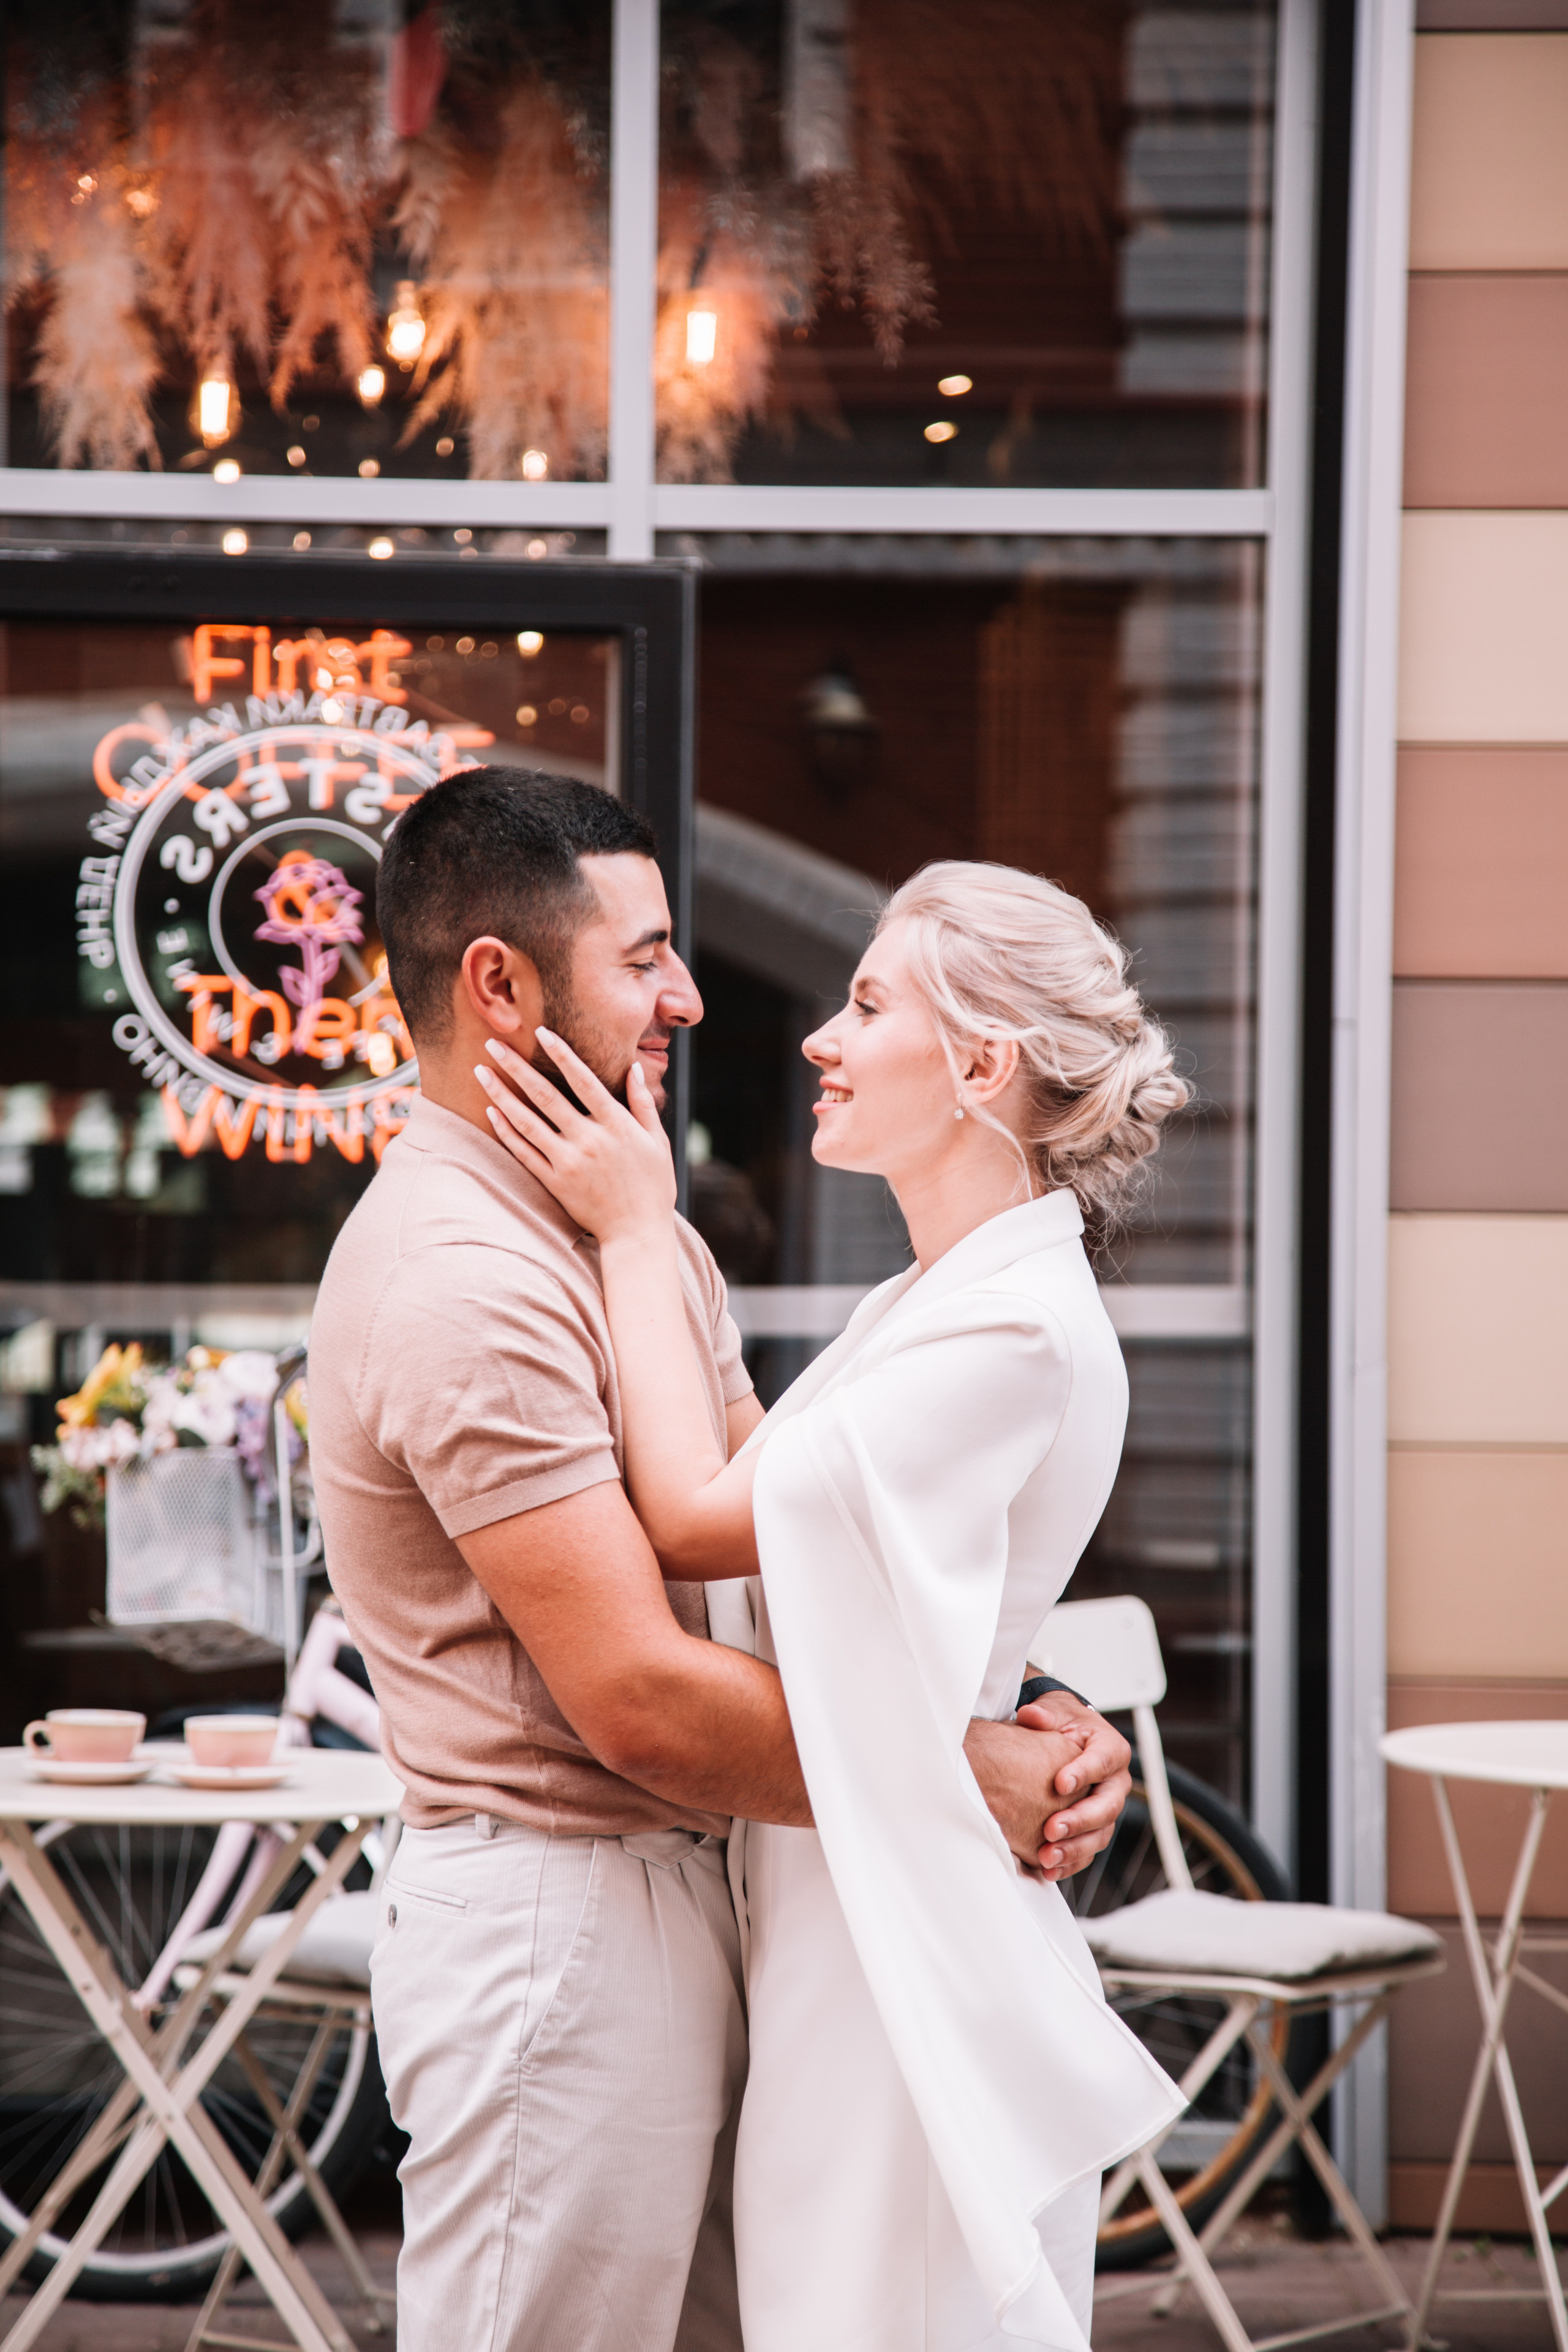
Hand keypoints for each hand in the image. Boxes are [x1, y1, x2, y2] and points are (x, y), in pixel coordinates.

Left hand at [476, 1030, 675, 1243]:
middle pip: (545, 1095)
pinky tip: (491, 1112)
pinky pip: (524, 1152)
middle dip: (516, 1066)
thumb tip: (634, 1068)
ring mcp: (568, 1162)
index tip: (541, 1031)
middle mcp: (589, 1140)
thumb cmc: (653, 1187)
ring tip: (481, 1072)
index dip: (561, 1053)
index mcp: (616, 1125)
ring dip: (501, 1094)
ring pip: (527, 1121)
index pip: (583, 1080)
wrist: (638, 1234)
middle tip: (492, 1043)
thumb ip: (643, 1104)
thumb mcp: (658, 1142)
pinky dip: (506, 1131)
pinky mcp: (555, 1182)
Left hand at [1017, 1693, 1131, 1879]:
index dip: (1084, 1773)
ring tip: (1047, 1856)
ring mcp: (1106, 1809)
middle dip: (1080, 1820)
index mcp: (1111, 1750)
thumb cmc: (1064, 1724)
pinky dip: (1070, 1862)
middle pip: (1107, 1806)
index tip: (1059, 1783)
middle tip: (1052, 1829)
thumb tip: (1032, 1716)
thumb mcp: (1056, 1711)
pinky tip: (1050, 1870)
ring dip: (1074, 1848)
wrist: (1067, 1739)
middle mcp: (1115, 1783)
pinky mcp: (1094, 1829)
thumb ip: (1045, 1714)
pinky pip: (1088, 1850)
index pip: (1102, 1761)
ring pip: (1100, 1834)